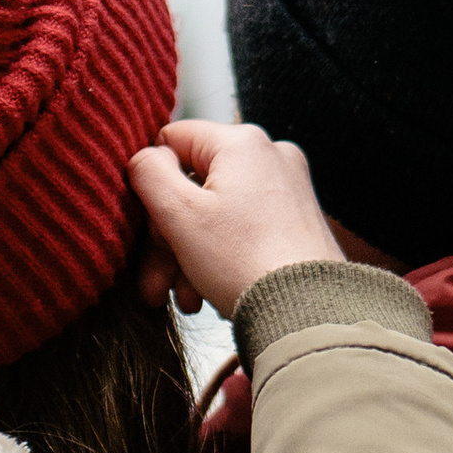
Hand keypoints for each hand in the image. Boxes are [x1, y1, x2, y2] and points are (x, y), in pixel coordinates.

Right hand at [129, 120, 338, 317]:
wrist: (308, 313)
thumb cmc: (244, 263)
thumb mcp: (180, 214)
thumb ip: (149, 173)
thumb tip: (146, 158)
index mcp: (242, 142)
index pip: (173, 139)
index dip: (150, 182)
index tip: (144, 227)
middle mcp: (270, 156)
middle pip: (194, 186)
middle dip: (167, 239)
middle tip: (155, 284)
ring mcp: (287, 188)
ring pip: (216, 213)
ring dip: (188, 256)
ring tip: (185, 301)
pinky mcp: (297, 220)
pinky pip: (242, 229)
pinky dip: (219, 257)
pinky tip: (208, 296)